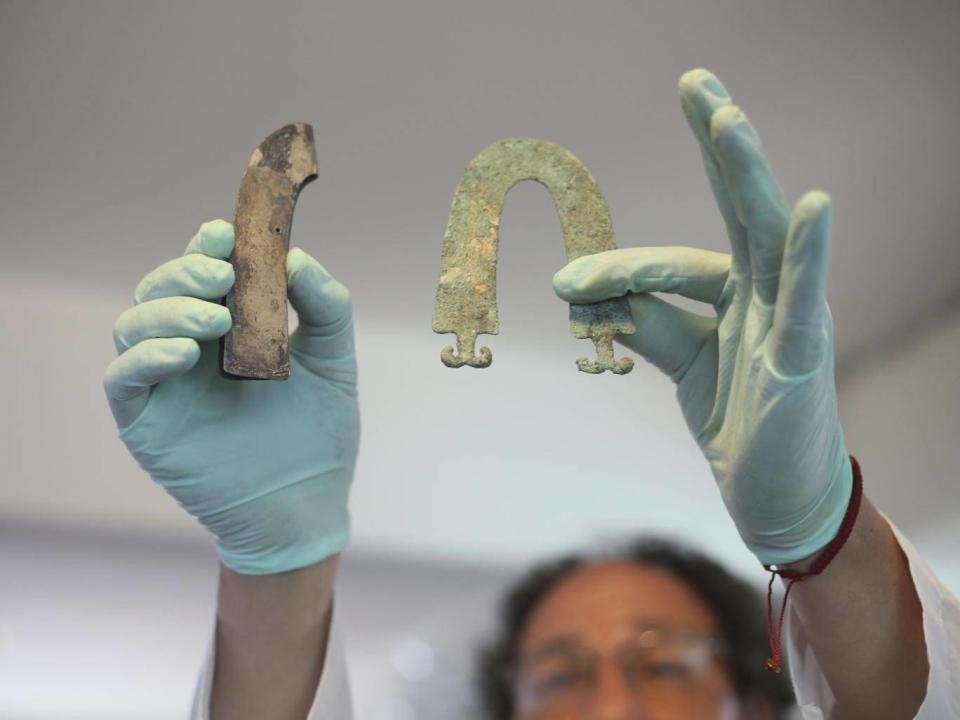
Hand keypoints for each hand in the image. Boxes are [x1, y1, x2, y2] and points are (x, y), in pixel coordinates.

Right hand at [103, 220, 359, 573]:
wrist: (306, 504)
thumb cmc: (319, 434)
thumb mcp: (334, 361)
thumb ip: (326, 308)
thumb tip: (297, 258)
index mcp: (230, 327)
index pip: (203, 273)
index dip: (207, 247)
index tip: (227, 235)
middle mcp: (190, 347)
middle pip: (160, 289)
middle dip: (185, 272)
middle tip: (223, 276)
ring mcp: (164, 384)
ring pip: (135, 325)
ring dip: (168, 310)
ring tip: (214, 319)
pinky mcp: (146, 421)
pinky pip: (124, 378)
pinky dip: (147, 356)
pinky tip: (186, 352)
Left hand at [553, 69, 851, 565]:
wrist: (773, 491)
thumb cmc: (738, 416)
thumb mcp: (681, 360)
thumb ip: (642, 321)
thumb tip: (583, 293)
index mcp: (738, 291)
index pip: (671, 262)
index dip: (618, 268)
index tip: (564, 288)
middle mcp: (769, 290)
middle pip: (740, 206)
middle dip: (718, 145)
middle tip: (695, 82)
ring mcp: (792, 315)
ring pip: (767, 234)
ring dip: (748, 174)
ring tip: (727, 118)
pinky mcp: (804, 353)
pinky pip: (805, 295)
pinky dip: (810, 249)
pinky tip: (811, 203)